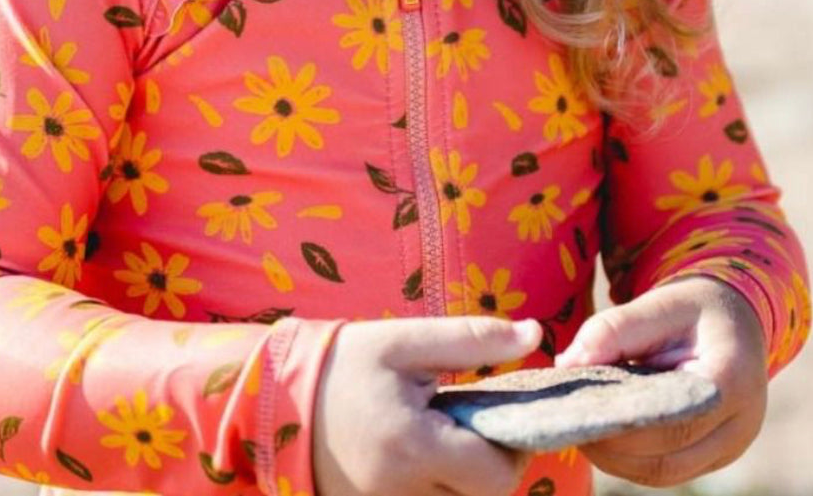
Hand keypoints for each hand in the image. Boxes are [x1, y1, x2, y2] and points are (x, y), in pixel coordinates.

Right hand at [313, 315, 541, 495]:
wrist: (277, 397)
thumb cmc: (345, 363)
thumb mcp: (405, 340)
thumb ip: (472, 339)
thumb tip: (535, 333)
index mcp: (413, 447)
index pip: (496, 476)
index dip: (512, 448)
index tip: (501, 417)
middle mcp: (401, 493)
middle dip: (490, 467)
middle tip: (477, 426)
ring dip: (463, 479)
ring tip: (447, 439)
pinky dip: (436, 488)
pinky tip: (425, 458)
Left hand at [554, 276, 767, 487]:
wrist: (734, 321)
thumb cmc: (694, 309)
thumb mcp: (659, 304)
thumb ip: (614, 330)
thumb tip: (568, 363)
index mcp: (731, 379)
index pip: (673, 421)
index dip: (624, 425)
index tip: (581, 411)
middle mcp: (739, 424)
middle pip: (666, 459)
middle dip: (612, 446)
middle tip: (570, 421)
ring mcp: (729, 447)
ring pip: (662, 472)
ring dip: (616, 457)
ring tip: (580, 425)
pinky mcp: (713, 457)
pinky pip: (666, 470)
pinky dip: (629, 458)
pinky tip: (602, 432)